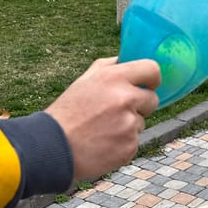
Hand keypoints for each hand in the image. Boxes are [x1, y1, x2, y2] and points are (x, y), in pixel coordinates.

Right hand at [45, 56, 160, 179]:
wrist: (54, 147)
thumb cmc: (69, 112)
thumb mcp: (85, 80)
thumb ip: (110, 68)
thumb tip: (129, 60)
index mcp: (114, 78)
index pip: (152, 70)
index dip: (152, 79)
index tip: (148, 85)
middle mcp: (125, 99)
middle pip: (152, 99)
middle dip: (140, 105)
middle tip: (117, 111)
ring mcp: (129, 125)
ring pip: (142, 122)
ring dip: (128, 125)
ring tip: (103, 129)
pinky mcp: (130, 146)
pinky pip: (135, 141)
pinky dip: (123, 143)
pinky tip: (104, 143)